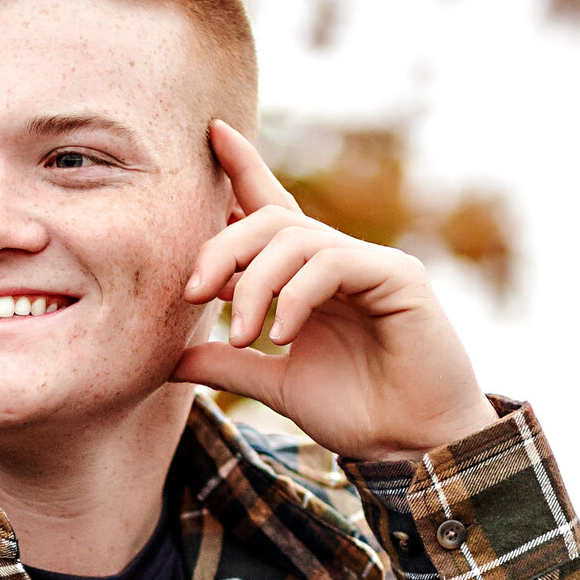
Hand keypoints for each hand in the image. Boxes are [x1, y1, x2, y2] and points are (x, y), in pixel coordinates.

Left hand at [171, 121, 497, 460]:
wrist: (412, 447)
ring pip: (296, 237)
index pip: (272, 209)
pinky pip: (333, 262)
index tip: (213, 132)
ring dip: (255, 283)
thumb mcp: (276, 385)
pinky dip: (296, 294)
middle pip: (270, 219)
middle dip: (222, 248)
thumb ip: (228, 365)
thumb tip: (167, 359)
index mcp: (310, 279)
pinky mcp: (397, 277)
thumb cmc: (358, 414)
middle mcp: (339, 262)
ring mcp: (371, 264)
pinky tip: (282, 335)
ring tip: (240, 336)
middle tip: (192, 293)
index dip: (244, 168)